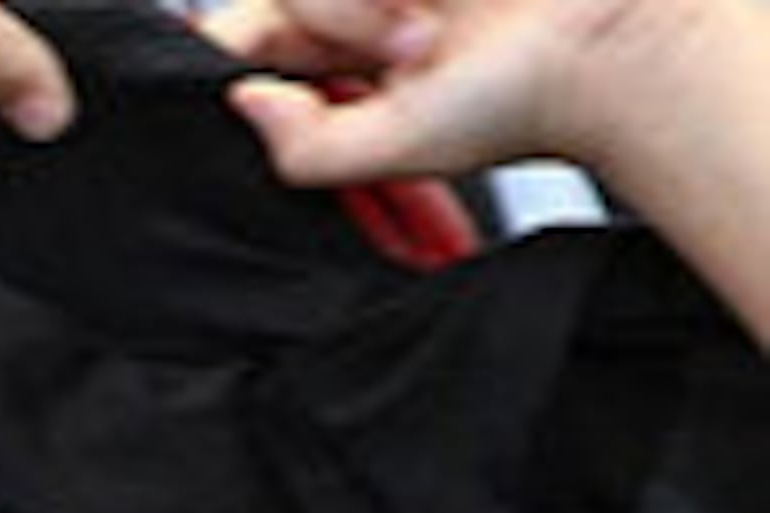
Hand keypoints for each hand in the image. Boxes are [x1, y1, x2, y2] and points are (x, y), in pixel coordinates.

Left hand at [209, 0, 700, 184]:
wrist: (621, 47)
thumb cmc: (527, 101)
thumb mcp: (402, 146)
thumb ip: (306, 146)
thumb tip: (246, 100)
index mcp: (341, 52)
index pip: (242, 33)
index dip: (242, 38)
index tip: (288, 51)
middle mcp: (366, 0)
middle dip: (332, 16)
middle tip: (409, 48)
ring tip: (430, 29)